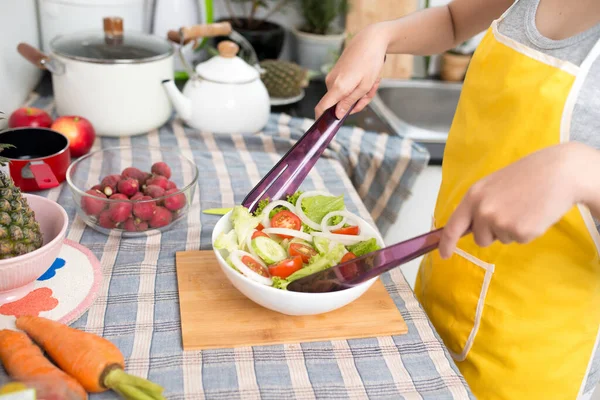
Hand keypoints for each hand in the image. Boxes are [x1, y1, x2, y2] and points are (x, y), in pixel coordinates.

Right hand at [314, 23, 389, 119]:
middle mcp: (332, 82)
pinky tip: (368, 77)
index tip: (325, 128)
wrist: (370, 39)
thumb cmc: (370, 61)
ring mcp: (334, 77)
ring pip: (346, 96)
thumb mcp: (365, 86)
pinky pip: (347, 87)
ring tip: (373, 81)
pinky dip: (358, 86)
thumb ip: (349, 102)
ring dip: (361, 93)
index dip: (321, 120)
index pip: (321, 108)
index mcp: (338, 87)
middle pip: (340, 104)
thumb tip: (337, 115)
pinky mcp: (337, 73)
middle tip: (371, 92)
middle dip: (358, 102)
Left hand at [438, 143, 594, 258]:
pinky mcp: (520, 232)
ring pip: (501, 239)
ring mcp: (500, 222)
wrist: (560, 172)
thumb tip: (471, 226)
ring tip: (524, 208)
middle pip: (480, 238)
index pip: (453, 225)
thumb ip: (479, 204)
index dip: (447, 243)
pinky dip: (527, 231)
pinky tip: (534, 213)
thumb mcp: (493, 185)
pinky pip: (519, 240)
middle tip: (510, 211)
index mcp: (473, 196)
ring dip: (511, 230)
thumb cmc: (527, 175)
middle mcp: (483, 210)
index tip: (443, 254)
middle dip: (492, 232)